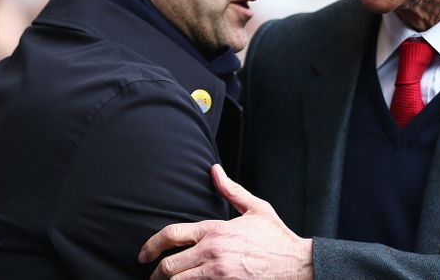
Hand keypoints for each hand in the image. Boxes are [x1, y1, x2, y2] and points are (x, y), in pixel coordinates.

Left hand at [139, 164, 312, 278]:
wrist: (296, 264)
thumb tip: (214, 170)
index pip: (172, 235)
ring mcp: (217, 274)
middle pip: (168, 266)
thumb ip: (231, 190)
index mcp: (215, 230)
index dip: (151, 246)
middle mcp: (212, 252)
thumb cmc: (276, 237)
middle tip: (151, 277)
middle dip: (155, 274)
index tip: (143, 255)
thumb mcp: (255, 208)